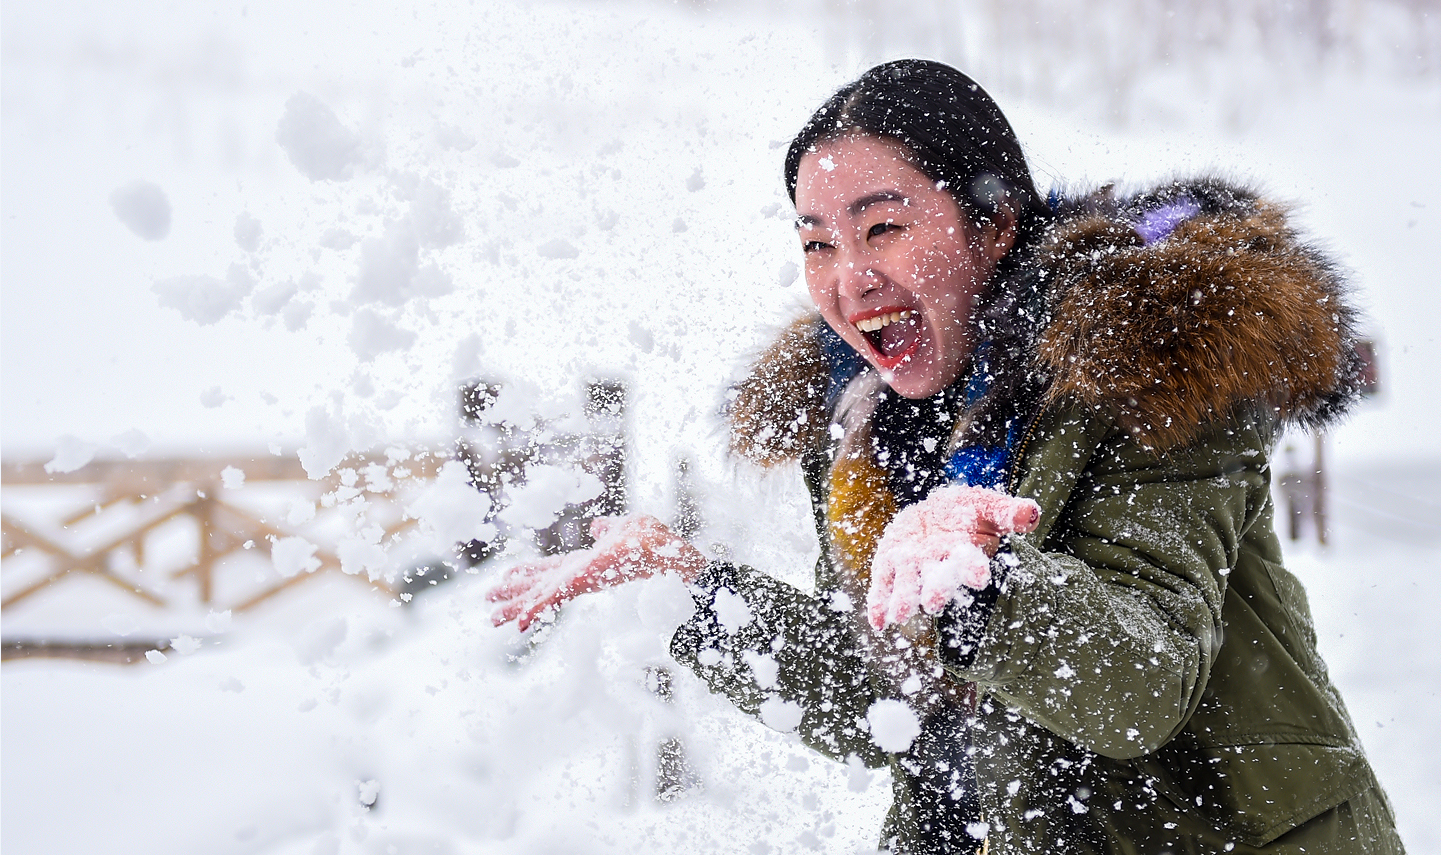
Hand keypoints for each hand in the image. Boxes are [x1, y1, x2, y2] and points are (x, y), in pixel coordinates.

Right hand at [487, 514, 706, 630]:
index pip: (549, 570)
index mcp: (583, 563)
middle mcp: (576, 576)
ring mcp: (576, 582)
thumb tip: (597, 526)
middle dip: (513, 595)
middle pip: (537, 586)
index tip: (506, 575)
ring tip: (491, 618)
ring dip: (515, 607)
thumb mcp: (620, 530)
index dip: (527, 573)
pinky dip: (533, 610)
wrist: (662, 551)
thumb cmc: (650, 542)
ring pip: (538, 597)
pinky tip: (517, 623)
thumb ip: (606, 529)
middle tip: (488, 602)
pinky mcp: (578, 585)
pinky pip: (551, 600)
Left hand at [867, 485, 1040, 630]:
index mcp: (964, 552)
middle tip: (933, 602)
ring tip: (900, 614)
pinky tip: (877, 621)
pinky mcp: (888, 567)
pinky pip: (882, 587)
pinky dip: (878, 603)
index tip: (978, 577)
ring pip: (908, 585)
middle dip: (936, 590)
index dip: (972, 569)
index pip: (970, 563)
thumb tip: (1032, 515)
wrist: (934, 514)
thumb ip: (1008, 512)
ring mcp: (912, 568)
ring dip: (904, 600)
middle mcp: (938, 565)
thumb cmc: (967, 513)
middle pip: (938, 579)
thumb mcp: (987, 506)